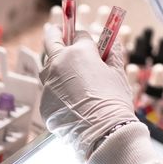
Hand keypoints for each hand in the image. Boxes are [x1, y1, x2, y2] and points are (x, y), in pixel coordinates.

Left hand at [39, 24, 137, 159]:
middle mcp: (58, 64)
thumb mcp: (118, 73)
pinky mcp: (44, 102)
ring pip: (47, 67)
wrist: (103, 133)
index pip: (79, 34)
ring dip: (56, 65)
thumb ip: (113, 53)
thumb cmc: (113, 100)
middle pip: (51, 40)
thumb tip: (112, 42)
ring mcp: (48, 84)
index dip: (85, 36)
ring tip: (69, 73)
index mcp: (78, 52)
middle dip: (55, 33)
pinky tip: (72, 99)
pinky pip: (50, 90)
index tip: (86, 38)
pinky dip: (58, 90)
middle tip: (58, 30)